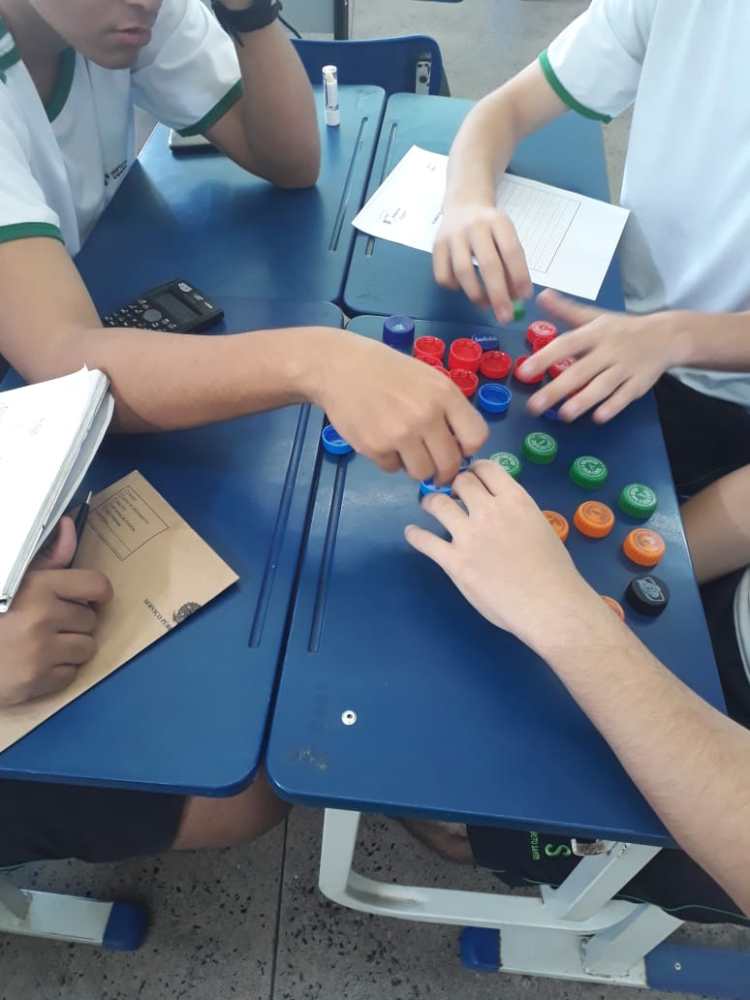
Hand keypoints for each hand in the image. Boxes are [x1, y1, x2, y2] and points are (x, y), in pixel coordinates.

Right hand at [0, 517, 112, 707]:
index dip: (98, 593)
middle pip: (91, 620)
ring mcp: (41, 652)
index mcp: (38, 587)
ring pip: (87, 648)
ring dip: (71, 648)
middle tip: (49, 624)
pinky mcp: (37, 681)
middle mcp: (43, 618)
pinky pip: (71, 674)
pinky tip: (36, 663)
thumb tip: (68, 525)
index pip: (96, 585)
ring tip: (44, 644)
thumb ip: (49, 558)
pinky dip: (58, 671)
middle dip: (75, 623)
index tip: (91, 599)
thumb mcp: (17, 580)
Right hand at [309, 332, 488, 483]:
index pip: (476, 438)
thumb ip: (447, 408)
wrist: (339, 367)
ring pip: (422, 473)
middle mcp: (426, 415)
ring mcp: (400, 433)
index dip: (467, 448)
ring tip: (404, 449)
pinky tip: (380, 440)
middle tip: (434, 467)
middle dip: (443, 471)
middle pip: (450, 463)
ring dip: (416, 467)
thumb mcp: (428, 377)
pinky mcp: (375, 447)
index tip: (456, 448)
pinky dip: (388, 461)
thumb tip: (460, 446)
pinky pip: (392, 468)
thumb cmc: (386, 370)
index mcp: (444, 394)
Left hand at [404, 461, 595, 648]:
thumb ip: (518, 513)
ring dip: (430, 502)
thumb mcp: (540, 526)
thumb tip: (504, 511)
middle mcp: (489, 511)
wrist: (549, 604)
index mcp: (515, 500)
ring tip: (428, 506)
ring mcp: (469, 535)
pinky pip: (425, 541)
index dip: (475, 470)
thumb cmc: (554, 571)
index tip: (470, 477)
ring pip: (438, 504)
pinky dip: (415, 535)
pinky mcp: (454, 560)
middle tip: (450, 493)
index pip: (487, 468)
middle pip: (460, 482)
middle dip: (454, 484)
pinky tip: (412, 533)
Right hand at [433, 201, 531, 322]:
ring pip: (463, 272)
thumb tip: (515, 297)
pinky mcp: (436, 246)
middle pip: (488, 265)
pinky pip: (443, 276)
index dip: (519, 276)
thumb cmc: (490, 227)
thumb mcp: (506, 236)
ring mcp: (452, 236)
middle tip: (505, 317)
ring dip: (476, 295)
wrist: (463, 204)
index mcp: (498, 221)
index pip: (511, 251)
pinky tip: (464, 288)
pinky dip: (455, 288)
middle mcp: (475, 226)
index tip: (525, 298)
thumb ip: (512, 263)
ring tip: (486, 306)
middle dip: (498, 295)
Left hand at [520, 290, 685, 422]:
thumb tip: (540, 296)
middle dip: (556, 390)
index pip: (567, 344)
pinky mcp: (640, 383)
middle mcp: (609, 350)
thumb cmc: (622, 329)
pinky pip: (625, 396)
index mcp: (595, 333)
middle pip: (581, 371)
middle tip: (533, 406)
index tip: (524, 371)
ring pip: (603, 386)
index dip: (545, 357)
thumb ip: (566, 311)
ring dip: (583, 401)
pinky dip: (613, 406)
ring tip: (563, 415)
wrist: (666, 335)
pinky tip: (597, 417)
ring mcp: (626, 367)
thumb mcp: (595, 316)